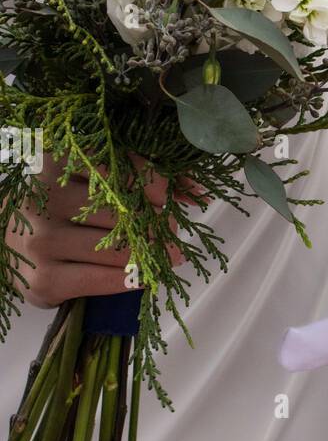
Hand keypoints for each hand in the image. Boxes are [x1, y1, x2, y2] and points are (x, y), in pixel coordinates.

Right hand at [6, 154, 192, 307]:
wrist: (5, 244)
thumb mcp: (84, 180)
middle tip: (172, 233)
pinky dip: (129, 280)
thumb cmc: (57, 206)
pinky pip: (99, 280)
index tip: (172, 196)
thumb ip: (135, 176)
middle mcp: (43, 198)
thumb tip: (196, 190)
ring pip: (114, 247)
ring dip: (150, 254)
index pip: (112, 165)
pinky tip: (145, 278)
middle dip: (155, 223)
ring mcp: (41, 241)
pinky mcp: (43, 280)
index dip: (150, 181)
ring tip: (170, 256)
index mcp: (52, 160)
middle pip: (118, 210)